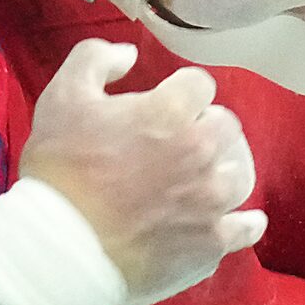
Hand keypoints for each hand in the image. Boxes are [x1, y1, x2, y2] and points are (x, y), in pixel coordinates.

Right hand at [16, 38, 262, 304]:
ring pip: (240, 172)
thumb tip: (129, 54)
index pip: (199, 84)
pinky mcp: (210, 243)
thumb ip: (95, 59)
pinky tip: (243, 219)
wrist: (59, 250)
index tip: (163, 106)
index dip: (180, 91)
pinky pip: (245, 228)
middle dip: (204, 127)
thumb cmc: (59, 171)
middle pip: (226, 126)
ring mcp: (211, 200)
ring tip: (206, 176)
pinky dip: (245, 221)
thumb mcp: (62, 96)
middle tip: (179, 142)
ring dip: (225, 168)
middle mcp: (201, 151)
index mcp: (171, 111)